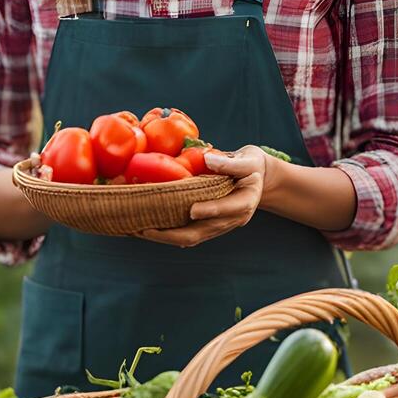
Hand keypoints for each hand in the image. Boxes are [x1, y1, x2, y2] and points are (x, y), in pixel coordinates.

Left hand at [136, 144, 268, 247]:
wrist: (256, 178)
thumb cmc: (250, 165)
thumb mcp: (247, 160)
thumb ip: (230, 163)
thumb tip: (208, 159)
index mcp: (245, 203)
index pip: (226, 209)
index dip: (210, 210)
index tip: (192, 210)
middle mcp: (232, 220)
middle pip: (202, 233)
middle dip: (173, 234)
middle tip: (147, 229)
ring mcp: (220, 226)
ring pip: (193, 238)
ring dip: (167, 237)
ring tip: (141, 231)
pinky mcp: (210, 226)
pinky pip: (189, 234)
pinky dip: (170, 234)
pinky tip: (151, 230)